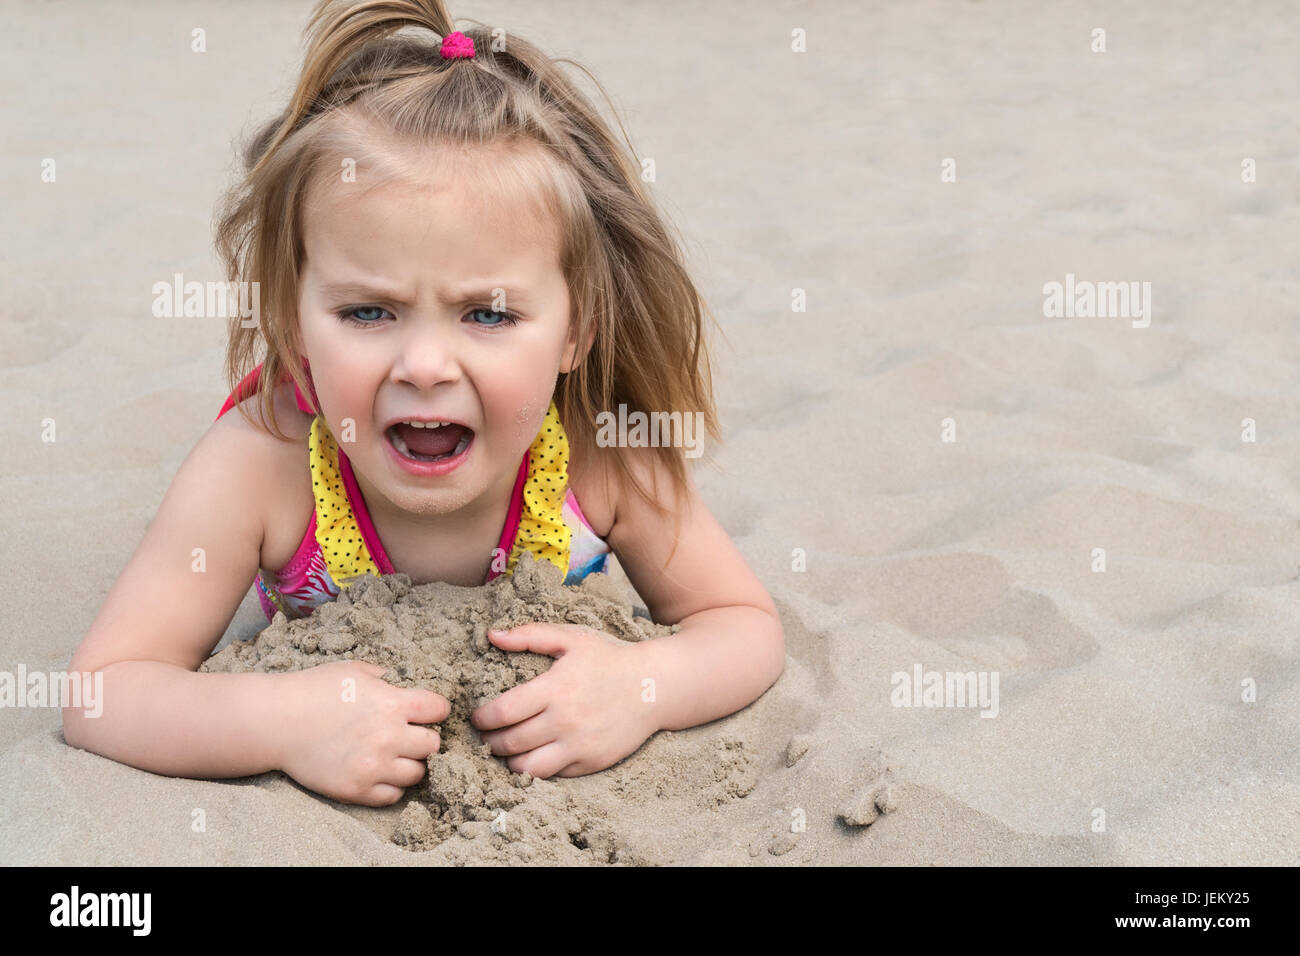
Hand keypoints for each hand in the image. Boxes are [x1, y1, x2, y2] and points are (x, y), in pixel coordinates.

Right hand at [275, 660, 448, 805]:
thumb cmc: (312, 690)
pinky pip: (393, 796)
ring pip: (417, 773)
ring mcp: (373, 766)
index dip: (435, 710)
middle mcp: (388, 737)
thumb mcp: (354, 671)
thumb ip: (384, 678)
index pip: (440, 710)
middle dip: (424, 738)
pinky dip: (391, 786)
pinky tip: (380, 773)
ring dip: (409, 764)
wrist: (276, 722)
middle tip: (408, 736)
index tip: (425, 712)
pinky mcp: (356, 789)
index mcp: (392, 704)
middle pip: (433, 745)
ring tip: (393, 756)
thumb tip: (400, 684)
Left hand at [470, 623, 658, 777]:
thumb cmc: (609, 659)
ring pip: (527, 767)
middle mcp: (566, 721)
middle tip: (486, 735)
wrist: (653, 687)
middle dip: (490, 741)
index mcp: (556, 689)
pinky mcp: (590, 762)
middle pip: (510, 743)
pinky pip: (552, 774)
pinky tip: (532, 755)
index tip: (477, 716)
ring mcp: (579, 746)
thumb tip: (492, 635)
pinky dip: (535, 768)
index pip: (503, 713)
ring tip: (506, 749)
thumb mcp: (572, 638)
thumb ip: (530, 635)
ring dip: (508, 760)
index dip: (482, 718)